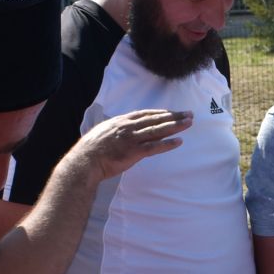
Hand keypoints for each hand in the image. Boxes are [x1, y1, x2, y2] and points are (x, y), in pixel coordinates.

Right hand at [74, 107, 191, 179]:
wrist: (85, 161)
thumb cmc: (91, 150)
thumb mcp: (103, 132)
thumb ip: (115, 129)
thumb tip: (121, 129)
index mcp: (121, 121)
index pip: (145, 113)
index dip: (160, 112)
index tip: (172, 111)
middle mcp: (128, 127)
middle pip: (155, 119)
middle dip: (173, 116)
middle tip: (189, 113)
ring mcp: (131, 139)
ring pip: (158, 130)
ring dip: (175, 126)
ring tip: (189, 123)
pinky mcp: (134, 152)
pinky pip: (154, 147)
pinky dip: (167, 144)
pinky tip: (179, 141)